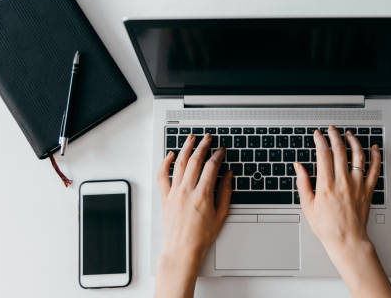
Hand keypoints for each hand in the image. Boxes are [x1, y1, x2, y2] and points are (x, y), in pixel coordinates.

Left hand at [155, 133, 232, 297]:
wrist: (182, 251)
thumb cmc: (201, 237)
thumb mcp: (221, 215)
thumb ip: (225, 193)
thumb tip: (228, 176)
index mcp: (202, 195)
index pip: (211, 167)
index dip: (217, 155)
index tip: (221, 150)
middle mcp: (187, 191)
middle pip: (195, 160)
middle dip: (203, 146)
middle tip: (208, 138)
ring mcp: (174, 193)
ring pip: (179, 163)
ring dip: (185, 148)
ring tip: (191, 139)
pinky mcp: (165, 197)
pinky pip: (162, 176)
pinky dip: (165, 163)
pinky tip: (169, 155)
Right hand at [294, 125, 390, 297]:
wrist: (347, 240)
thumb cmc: (327, 227)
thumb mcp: (307, 205)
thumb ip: (302, 183)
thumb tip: (298, 167)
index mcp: (326, 185)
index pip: (323, 154)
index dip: (320, 141)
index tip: (317, 135)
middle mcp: (343, 182)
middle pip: (340, 150)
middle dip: (334, 135)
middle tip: (330, 130)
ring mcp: (357, 185)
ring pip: (358, 156)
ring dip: (353, 141)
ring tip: (348, 134)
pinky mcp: (368, 190)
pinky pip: (375, 170)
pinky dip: (376, 157)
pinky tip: (374, 148)